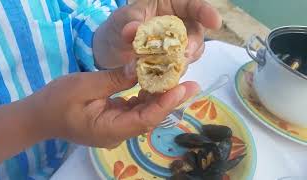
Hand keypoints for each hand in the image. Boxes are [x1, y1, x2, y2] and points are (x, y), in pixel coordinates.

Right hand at [32, 67, 198, 147]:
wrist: (41, 115)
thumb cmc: (58, 101)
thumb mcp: (84, 86)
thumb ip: (114, 79)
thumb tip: (139, 68)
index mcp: (110, 129)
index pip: (145, 118)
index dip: (165, 104)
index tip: (182, 88)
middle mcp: (118, 133)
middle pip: (150, 117)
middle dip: (170, 100)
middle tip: (191, 84)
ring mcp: (117, 128)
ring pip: (145, 113)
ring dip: (160, 97)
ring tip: (178, 80)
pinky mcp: (115, 120)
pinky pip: (136, 109)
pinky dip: (146, 97)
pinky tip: (155, 83)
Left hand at [93, 0, 221, 68]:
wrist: (110, 50)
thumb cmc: (117, 27)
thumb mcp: (121, 21)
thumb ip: (128, 24)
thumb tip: (133, 30)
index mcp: (169, 5)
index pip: (193, 5)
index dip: (206, 12)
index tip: (216, 22)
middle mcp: (178, 24)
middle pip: (196, 32)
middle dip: (193, 45)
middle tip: (185, 55)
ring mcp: (176, 44)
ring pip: (191, 52)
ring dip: (184, 62)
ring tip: (172, 70)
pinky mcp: (172, 61)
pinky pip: (180, 67)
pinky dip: (175, 73)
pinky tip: (166, 79)